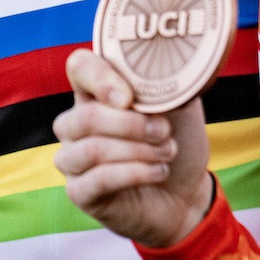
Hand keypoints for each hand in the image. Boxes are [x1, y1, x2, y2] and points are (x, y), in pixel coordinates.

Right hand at [53, 49, 213, 248]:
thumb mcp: (180, 105)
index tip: (130, 98)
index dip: (100, 77)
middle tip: (164, 131)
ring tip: (168, 153)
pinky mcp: (79, 192)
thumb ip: (167, 83)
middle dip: (131, 126)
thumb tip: (166, 67)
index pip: (79, 67)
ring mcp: (73, 158)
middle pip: (85, 116)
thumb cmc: (176, 140)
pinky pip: (98, 180)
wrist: (186, 192)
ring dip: (138, 151)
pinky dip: (135, 174)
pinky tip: (159, 172)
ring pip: (92, 149)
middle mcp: (76, 122)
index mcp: (96, 92)